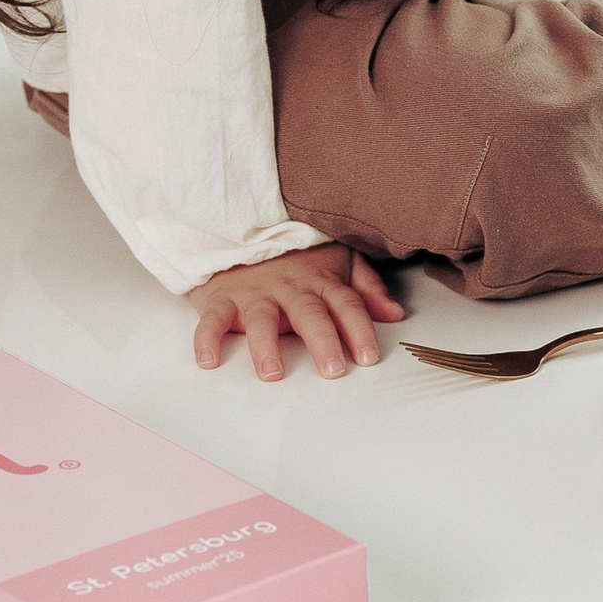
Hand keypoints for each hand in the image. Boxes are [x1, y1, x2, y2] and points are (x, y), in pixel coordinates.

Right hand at [190, 242, 401, 381]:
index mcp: (321, 280)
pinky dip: (207, 338)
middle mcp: (290, 288)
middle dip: (323, 341)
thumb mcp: (338, 260)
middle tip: (332, 369)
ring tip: (272, 372)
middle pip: (309, 314)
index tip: (368, 357)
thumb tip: (395, 313)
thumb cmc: (295, 254)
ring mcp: (255, 293)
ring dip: (265, 346)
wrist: (243, 229)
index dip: (359, 330)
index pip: (347, 305)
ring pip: (262, 319)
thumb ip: (366, 287)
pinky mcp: (223, 298)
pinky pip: (214, 319)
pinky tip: (209, 359)